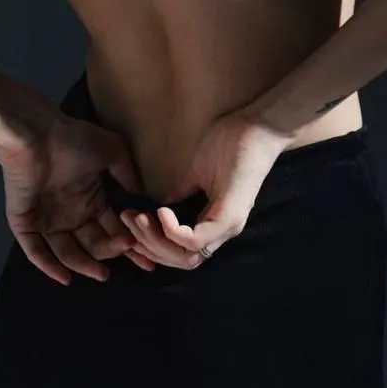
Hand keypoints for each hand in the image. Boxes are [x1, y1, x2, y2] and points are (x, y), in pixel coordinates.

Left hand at [0, 110, 154, 284]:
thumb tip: (143, 196)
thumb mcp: (111, 151)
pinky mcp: (26, 223)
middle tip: (129, 256)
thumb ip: (128, 174)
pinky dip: (49, 266)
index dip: (130, 243)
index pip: (113, 228)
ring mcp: (48, 220)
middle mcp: (71, 213)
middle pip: (94, 243)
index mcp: (91, 198)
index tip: (149, 259)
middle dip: (112, 253)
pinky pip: (36, 251)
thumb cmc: (74, 139)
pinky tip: (66, 277)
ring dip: (85, 264)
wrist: (35, 134)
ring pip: (68, 252)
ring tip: (102, 273)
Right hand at [121, 111, 292, 266]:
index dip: (153, 245)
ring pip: (187, 257)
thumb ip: (179, 194)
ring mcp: (227, 226)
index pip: (180, 253)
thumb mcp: (195, 173)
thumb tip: (155, 205)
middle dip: (149, 246)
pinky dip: (173, 231)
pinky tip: (161, 212)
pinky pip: (196, 239)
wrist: (257, 126)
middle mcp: (222, 232)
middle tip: (129, 220)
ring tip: (140, 218)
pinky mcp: (230, 216)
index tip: (131, 223)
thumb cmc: (230, 144)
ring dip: (157, 241)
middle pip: (181, 262)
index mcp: (213, 223)